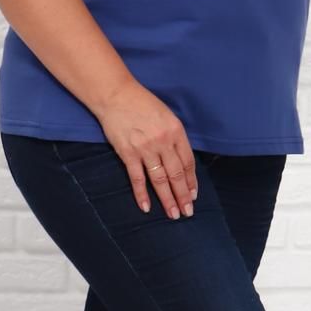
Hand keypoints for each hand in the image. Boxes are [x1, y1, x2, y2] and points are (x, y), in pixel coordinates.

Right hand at [95, 80, 197, 220]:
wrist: (116, 96)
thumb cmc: (142, 103)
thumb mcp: (167, 116)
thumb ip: (174, 137)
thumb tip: (180, 160)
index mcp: (176, 131)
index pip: (188, 162)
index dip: (191, 181)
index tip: (193, 195)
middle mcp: (163, 142)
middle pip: (176, 174)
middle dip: (183, 195)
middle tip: (187, 212)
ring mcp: (145, 149)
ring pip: (160, 179)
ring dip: (167, 199)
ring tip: (173, 214)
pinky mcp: (128, 153)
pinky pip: (137, 178)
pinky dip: (142, 194)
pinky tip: (146, 207)